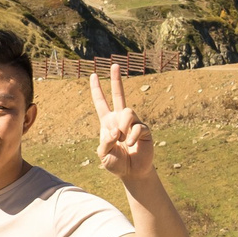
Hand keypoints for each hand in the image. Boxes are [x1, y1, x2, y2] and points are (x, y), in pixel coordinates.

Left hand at [90, 63, 155, 181]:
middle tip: (114, 65)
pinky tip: (131, 145)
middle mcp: (120, 119)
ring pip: (127, 111)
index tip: (93, 75)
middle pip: (118, 95)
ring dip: (123, 127)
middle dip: (116, 80)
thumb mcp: (103, 154)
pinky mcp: (144, 129)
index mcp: (107, 122)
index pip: (101, 103)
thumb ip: (105, 142)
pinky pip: (137, 126)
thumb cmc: (116, 163)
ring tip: (123, 141)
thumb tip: (116, 130)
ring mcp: (133, 123)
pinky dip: (132, 137)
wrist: (132, 172)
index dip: (97, 90)